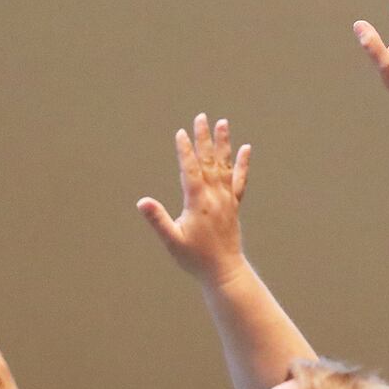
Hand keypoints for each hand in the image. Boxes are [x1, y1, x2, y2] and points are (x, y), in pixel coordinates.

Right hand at [138, 113, 251, 283]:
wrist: (224, 271)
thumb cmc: (195, 259)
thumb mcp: (172, 240)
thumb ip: (158, 220)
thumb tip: (142, 202)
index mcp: (198, 201)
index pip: (190, 169)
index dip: (184, 151)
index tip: (181, 133)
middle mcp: (215, 196)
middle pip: (208, 161)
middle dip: (203, 138)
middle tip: (201, 117)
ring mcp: (226, 199)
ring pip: (224, 165)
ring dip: (223, 144)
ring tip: (223, 123)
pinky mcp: (234, 205)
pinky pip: (239, 180)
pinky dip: (242, 164)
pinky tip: (246, 149)